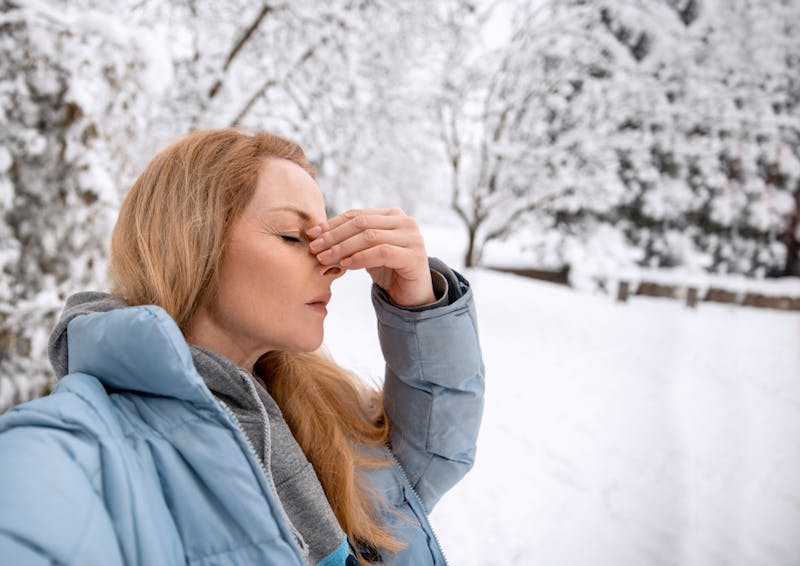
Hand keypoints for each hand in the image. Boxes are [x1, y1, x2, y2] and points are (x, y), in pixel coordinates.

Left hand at [306, 208, 434, 306]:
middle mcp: (405, 222)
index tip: (311, 235)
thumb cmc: (388, 271)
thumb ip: (350, 239)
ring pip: (370, 236)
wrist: (412, 296)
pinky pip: (382, 252)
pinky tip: (345, 264)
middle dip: (334, 236)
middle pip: (362, 223)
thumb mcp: (366, 251)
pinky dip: (360, 257)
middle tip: (315, 248)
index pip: (357, 215)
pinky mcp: (415, 256)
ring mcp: (412, 238)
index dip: (332, 224)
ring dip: (343, 248)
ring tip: (325, 258)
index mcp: (393, 215)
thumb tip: (316, 232)